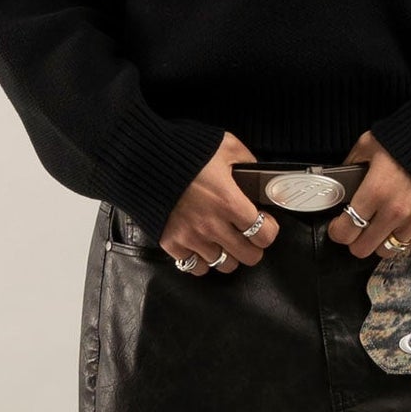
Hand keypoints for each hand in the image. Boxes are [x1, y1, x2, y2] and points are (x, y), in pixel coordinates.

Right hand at [160, 131, 278, 274]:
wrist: (140, 159)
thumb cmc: (182, 151)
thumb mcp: (225, 144)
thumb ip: (247, 161)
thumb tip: (259, 175)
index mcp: (229, 202)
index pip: (265, 235)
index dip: (269, 230)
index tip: (265, 223)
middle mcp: (212, 225)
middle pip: (248, 256)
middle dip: (252, 245)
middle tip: (247, 234)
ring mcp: (190, 237)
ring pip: (223, 264)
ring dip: (227, 253)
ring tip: (223, 239)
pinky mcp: (171, 243)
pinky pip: (194, 267)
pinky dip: (201, 260)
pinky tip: (202, 245)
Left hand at [324, 130, 410, 258]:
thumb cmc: (409, 139)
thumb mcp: (370, 143)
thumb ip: (352, 163)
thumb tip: (339, 179)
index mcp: (375, 191)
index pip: (345, 231)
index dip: (338, 231)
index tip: (339, 227)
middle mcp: (396, 211)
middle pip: (364, 249)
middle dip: (358, 240)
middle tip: (360, 229)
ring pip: (390, 249)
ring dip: (385, 237)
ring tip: (388, 222)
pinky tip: (409, 219)